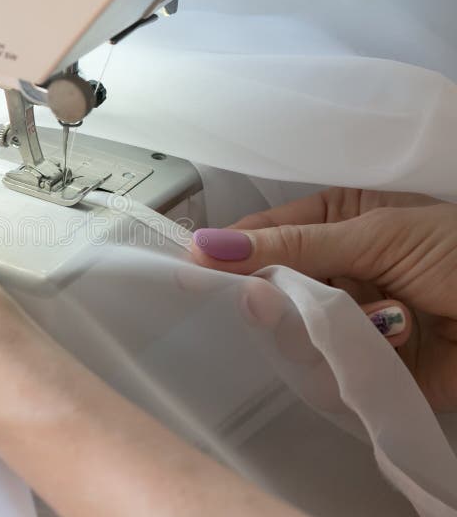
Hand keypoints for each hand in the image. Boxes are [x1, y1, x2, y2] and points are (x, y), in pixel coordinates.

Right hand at [191, 188, 456, 411]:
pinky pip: (331, 370)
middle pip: (274, 287)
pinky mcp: (369, 369)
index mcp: (340, 220)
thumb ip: (292, 246)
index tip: (193, 262)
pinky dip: (355, 355)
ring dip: (320, 326)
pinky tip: (396, 332)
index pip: (267, 233)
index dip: (231, 249)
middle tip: (254, 300)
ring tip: (365, 312)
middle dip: (272, 294)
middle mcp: (339, 270)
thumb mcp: (377, 231)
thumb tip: (211, 244)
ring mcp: (351, 321)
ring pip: (297, 332)